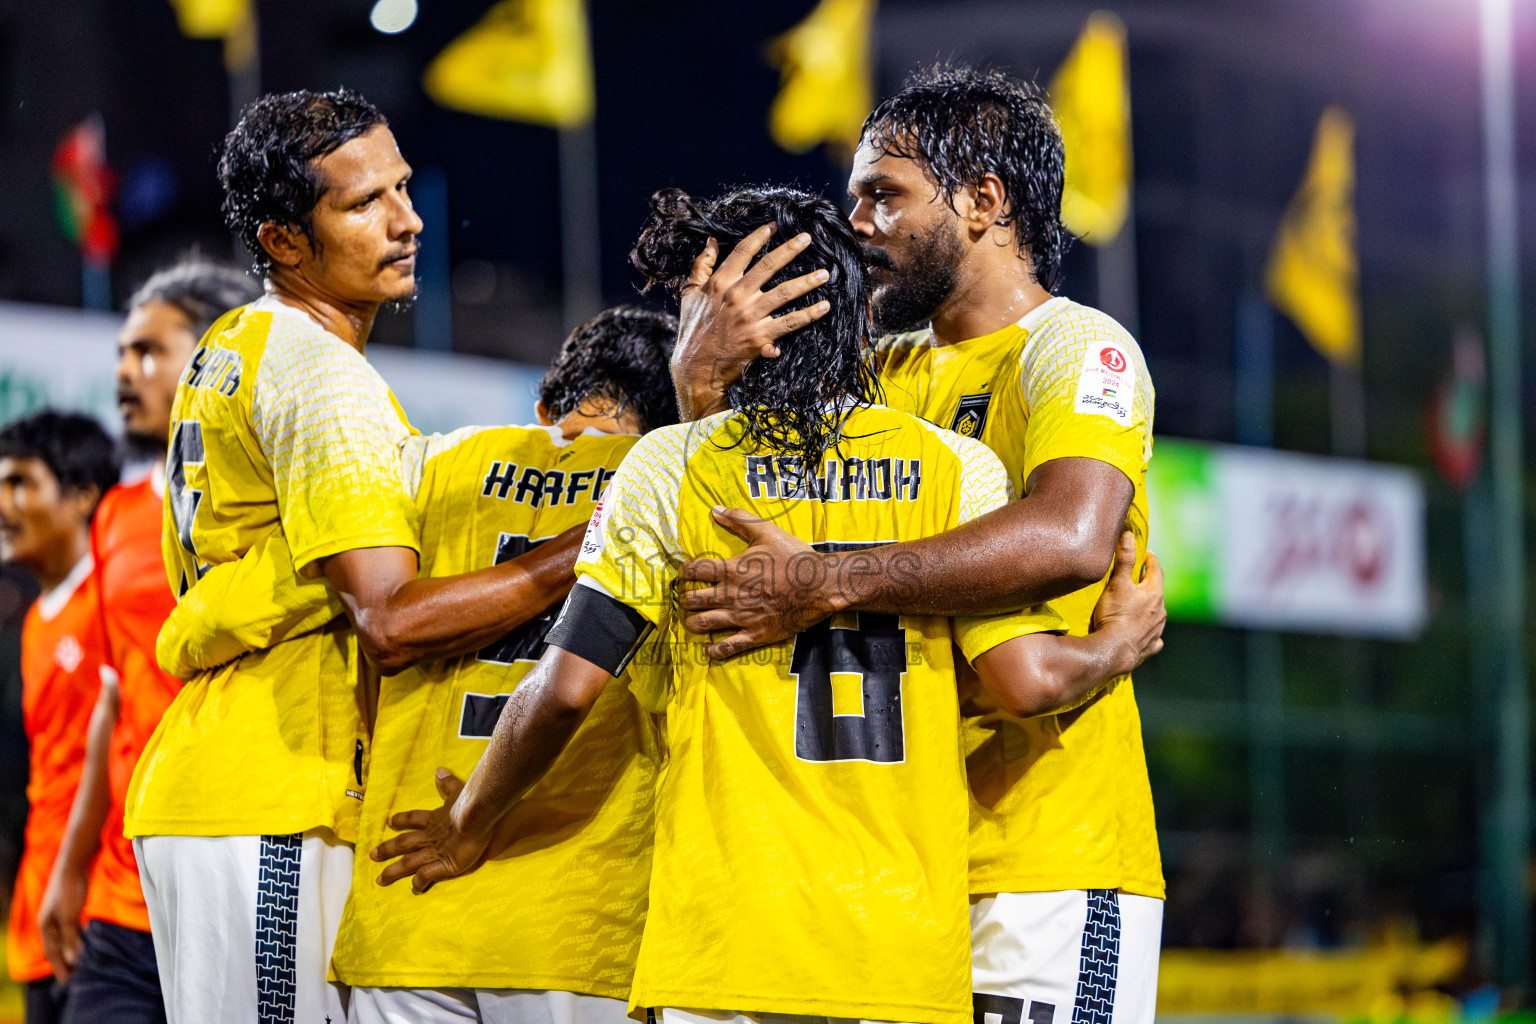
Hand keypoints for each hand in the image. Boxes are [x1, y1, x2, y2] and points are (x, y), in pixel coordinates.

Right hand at [38, 867, 87, 982]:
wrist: (73, 864)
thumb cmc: (69, 890)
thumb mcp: (70, 916)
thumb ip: (71, 938)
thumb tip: (73, 960)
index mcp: (46, 926)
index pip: (51, 952)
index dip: (59, 967)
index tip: (66, 981)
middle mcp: (49, 921)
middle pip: (55, 946)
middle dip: (62, 961)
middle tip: (73, 975)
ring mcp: (58, 913)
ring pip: (62, 937)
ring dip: (69, 949)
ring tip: (78, 961)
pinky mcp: (68, 906)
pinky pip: (69, 927)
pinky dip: (74, 937)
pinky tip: (82, 939)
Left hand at [371, 769, 490, 893]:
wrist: (476, 816)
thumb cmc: (468, 803)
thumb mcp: (458, 790)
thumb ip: (448, 783)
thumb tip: (439, 770)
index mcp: (433, 819)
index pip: (412, 819)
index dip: (401, 820)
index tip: (389, 822)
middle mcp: (429, 836)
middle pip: (403, 844)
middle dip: (386, 850)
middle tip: (372, 855)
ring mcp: (434, 852)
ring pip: (408, 863)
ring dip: (393, 872)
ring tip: (380, 880)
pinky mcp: (443, 865)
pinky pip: (427, 875)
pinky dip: (419, 881)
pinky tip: (415, 888)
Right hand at [673, 225, 830, 417]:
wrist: (696, 367)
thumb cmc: (693, 329)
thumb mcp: (689, 294)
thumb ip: (700, 266)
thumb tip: (710, 241)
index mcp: (719, 283)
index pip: (742, 252)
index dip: (759, 237)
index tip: (774, 226)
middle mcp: (737, 296)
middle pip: (768, 266)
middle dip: (790, 250)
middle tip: (807, 238)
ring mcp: (750, 317)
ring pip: (784, 293)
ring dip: (807, 282)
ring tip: (824, 274)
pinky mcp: (761, 337)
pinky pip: (790, 323)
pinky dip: (808, 315)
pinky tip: (824, 307)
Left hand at [680, 506, 837, 657]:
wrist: (820, 585)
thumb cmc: (794, 557)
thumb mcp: (766, 531)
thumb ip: (739, 520)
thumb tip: (715, 509)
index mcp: (731, 570)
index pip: (692, 571)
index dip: (684, 572)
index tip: (685, 573)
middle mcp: (730, 595)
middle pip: (692, 600)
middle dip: (685, 599)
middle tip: (687, 598)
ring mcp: (742, 617)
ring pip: (702, 624)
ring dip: (692, 623)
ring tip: (692, 620)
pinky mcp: (755, 635)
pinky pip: (727, 647)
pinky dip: (713, 650)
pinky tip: (709, 649)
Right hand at [1091, 532, 1165, 670]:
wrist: (1115, 650)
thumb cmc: (1115, 614)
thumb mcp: (1117, 584)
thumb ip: (1124, 560)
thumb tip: (1129, 535)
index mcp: (1154, 593)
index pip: (1156, 570)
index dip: (1151, 560)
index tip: (1147, 554)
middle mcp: (1160, 611)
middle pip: (1157, 592)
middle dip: (1149, 584)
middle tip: (1139, 577)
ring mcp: (1157, 630)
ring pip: (1157, 614)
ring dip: (1150, 607)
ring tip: (1139, 605)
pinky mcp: (1150, 646)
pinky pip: (1154, 637)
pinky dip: (1151, 632)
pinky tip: (1147, 633)